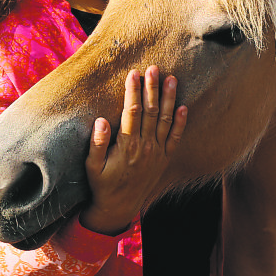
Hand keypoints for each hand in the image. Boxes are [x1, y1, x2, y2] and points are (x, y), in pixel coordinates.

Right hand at [80, 66, 186, 235]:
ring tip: (171, 79)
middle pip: (150, 111)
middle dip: (152, 88)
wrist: (119, 207)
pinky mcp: (164, 159)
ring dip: (168, 99)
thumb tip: (101, 120)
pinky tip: (184, 107)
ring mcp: (157, 153)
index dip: (133, 91)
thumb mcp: (91, 166)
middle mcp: (145, 147)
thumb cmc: (102, 184)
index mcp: (127, 146)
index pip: (131, 112)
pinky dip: (180, 122)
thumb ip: (96, 144)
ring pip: (165, 120)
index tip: (133, 73)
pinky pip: (175, 138)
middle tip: (154, 68)